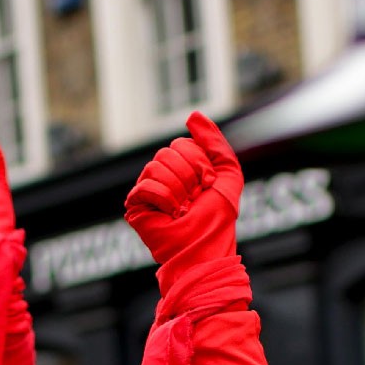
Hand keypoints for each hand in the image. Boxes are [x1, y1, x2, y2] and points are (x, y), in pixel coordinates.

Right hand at [124, 111, 243, 267]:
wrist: (205, 249)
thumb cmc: (218, 219)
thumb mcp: (229, 173)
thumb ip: (214, 141)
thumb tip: (192, 115)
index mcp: (182, 167)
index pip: (182, 144)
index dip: (200, 163)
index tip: (208, 186)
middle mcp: (163, 176)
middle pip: (168, 152)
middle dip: (189, 175)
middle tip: (195, 199)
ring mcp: (147, 190)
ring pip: (156, 166)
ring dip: (178, 189)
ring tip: (183, 209)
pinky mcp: (136, 206)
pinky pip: (145, 186)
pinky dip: (164, 199)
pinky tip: (171, 214)